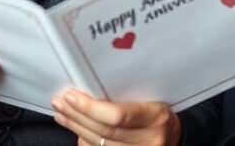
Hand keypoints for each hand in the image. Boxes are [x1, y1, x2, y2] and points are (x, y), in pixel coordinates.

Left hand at [51, 90, 181, 145]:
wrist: (175, 136)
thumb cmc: (159, 112)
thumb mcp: (151, 98)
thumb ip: (125, 97)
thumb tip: (88, 93)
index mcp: (156, 116)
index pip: (118, 116)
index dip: (91, 108)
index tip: (72, 95)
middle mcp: (149, 140)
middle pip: (104, 132)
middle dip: (77, 116)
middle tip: (60, 102)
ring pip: (99, 145)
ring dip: (76, 128)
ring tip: (62, 114)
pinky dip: (84, 141)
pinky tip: (76, 129)